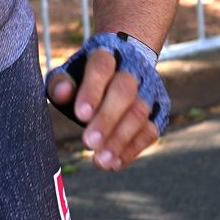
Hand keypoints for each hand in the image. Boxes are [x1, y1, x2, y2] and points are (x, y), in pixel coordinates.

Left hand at [45, 33, 169, 171]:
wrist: (120, 68)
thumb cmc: (84, 77)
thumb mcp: (68, 74)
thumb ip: (61, 83)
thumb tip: (63, 93)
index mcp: (107, 55)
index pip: (101, 67)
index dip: (92, 90)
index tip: (80, 114)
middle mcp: (132, 70)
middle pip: (124, 92)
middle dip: (107, 119)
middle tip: (88, 143)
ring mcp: (149, 90)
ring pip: (139, 113)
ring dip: (119, 139)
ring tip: (100, 161)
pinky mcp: (159, 111)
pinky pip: (150, 131)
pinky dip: (132, 149)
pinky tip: (115, 163)